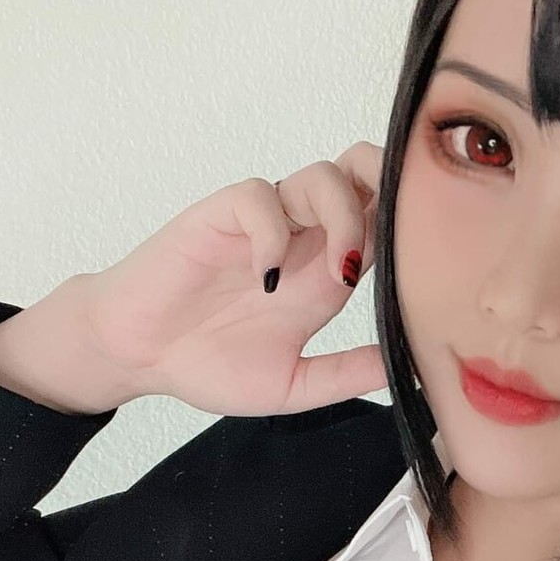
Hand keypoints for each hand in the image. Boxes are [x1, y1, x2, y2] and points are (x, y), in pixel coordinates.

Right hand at [73, 142, 386, 416]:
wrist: (138, 355)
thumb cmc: (206, 364)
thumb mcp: (292, 385)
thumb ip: (346, 374)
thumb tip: (411, 371)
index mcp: (325, 276)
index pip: (385, 227)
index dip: (410, 236)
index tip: (421, 276)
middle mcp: (302, 240)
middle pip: (364, 176)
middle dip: (388, 193)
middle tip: (391, 246)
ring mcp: (264, 224)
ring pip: (322, 176)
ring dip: (343, 215)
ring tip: (336, 273)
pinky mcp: (221, 216)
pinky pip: (260, 196)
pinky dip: (273, 232)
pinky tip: (266, 280)